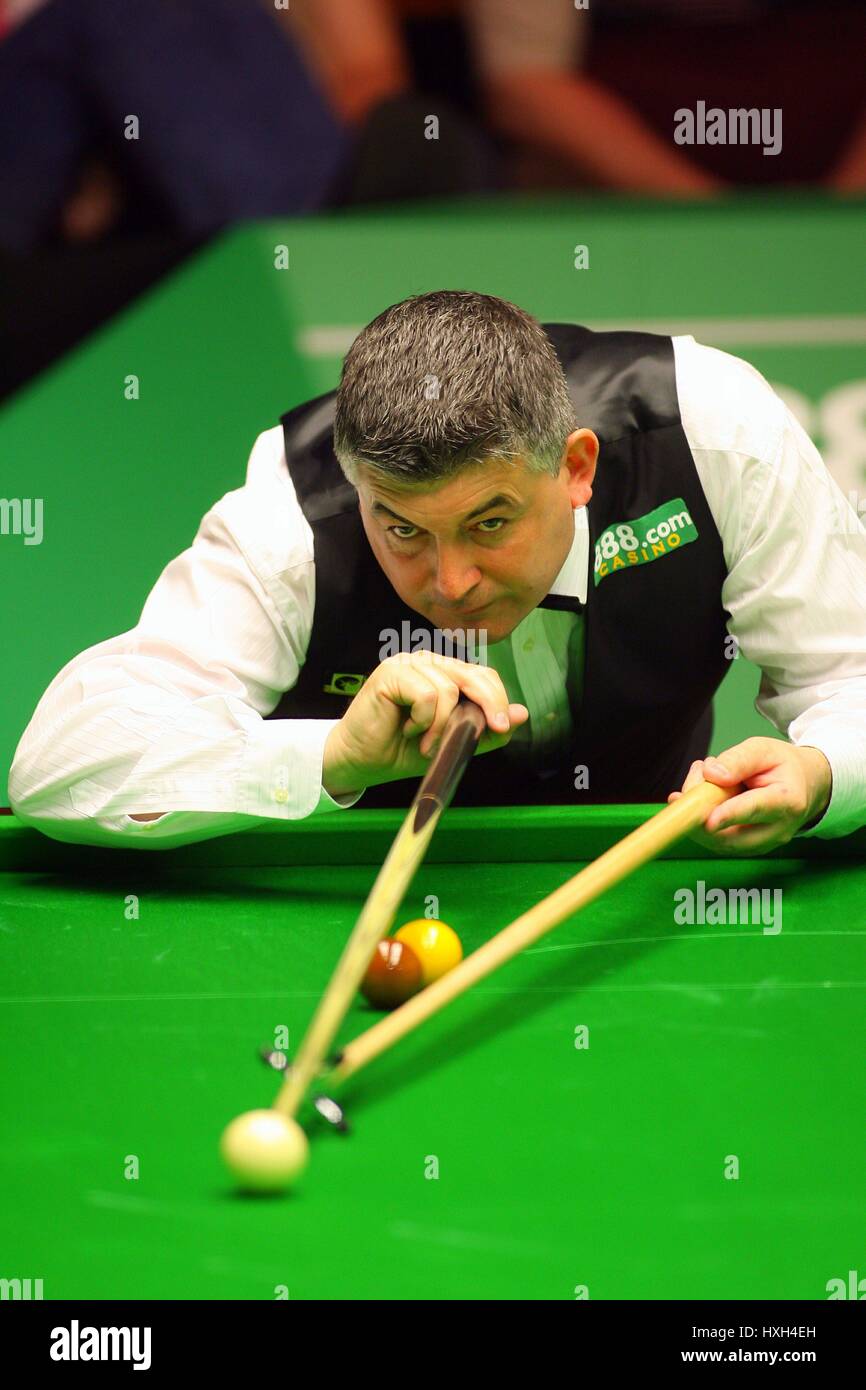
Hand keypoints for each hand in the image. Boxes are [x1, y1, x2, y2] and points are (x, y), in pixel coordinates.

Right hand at [323, 650, 528, 795]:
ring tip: (425, 742)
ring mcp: (408, 664)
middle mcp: (428, 663)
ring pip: (449, 688)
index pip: (483, 675)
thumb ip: (486, 730)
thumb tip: (521, 714)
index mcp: (444, 673)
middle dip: (486, 705)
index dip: (496, 698)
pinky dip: (423, 719)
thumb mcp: (453, 744)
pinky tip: (408, 728)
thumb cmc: (403, 750)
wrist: (362, 761)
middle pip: (473, 675)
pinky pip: (427, 694)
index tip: (500, 726)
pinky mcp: (391, 672)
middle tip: (488, 731)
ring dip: (441, 725)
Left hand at [666, 737, 831, 855]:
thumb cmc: (783, 766)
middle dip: (701, 816)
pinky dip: (702, 824)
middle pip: (732, 836)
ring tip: (701, 783)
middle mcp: (779, 829)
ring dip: (699, 817)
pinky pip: (719, 842)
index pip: (755, 809)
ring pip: (721, 842)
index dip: (730, 815)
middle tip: (692, 783)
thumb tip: (711, 774)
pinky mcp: (751, 849)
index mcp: (787, 800)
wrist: (806, 785)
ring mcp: (765, 844)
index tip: (709, 819)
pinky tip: (701, 800)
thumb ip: (738, 760)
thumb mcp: (763, 749)